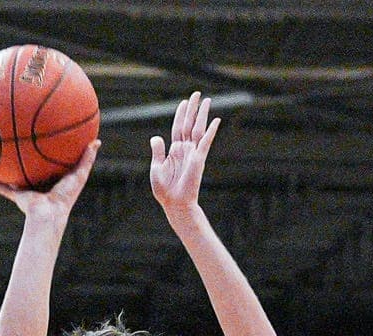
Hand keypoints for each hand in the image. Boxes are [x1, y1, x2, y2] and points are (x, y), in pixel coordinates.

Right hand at [0, 138, 97, 217]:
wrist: (49, 214)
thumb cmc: (66, 196)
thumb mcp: (79, 174)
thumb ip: (87, 159)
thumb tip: (97, 141)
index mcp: (52, 182)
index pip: (49, 165)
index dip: (46, 155)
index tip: (44, 142)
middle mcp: (38, 186)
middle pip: (30, 170)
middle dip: (25, 159)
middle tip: (19, 142)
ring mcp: (27, 192)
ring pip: (15, 178)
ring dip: (7, 170)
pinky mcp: (18, 197)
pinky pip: (2, 188)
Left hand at [150, 93, 217, 221]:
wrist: (174, 203)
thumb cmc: (165, 190)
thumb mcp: (156, 168)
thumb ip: (158, 151)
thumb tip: (156, 137)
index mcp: (174, 150)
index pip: (178, 127)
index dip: (180, 115)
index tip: (184, 102)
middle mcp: (185, 149)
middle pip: (189, 124)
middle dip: (193, 109)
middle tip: (197, 94)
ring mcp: (193, 153)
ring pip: (198, 129)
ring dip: (202, 115)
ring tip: (207, 101)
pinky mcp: (199, 159)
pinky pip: (206, 142)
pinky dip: (211, 131)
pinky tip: (216, 120)